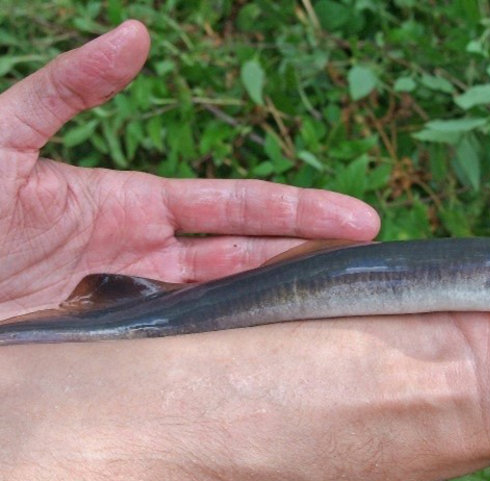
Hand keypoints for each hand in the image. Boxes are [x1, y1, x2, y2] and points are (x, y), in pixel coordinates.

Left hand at [0, 20, 377, 318]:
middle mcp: (141, 258)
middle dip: (309, 258)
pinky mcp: (106, 348)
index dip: (299, 213)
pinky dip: (219, 351)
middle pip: (246, 259)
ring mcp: (127, 307)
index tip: (358, 220)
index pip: (236, 209)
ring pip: (221, 306)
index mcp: (131, 204)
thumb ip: (68, 88)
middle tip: (374, 265)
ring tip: (337, 311)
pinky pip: (175, 350)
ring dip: (275, 305)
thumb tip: (136, 33)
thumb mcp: (0, 137)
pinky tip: (260, 358)